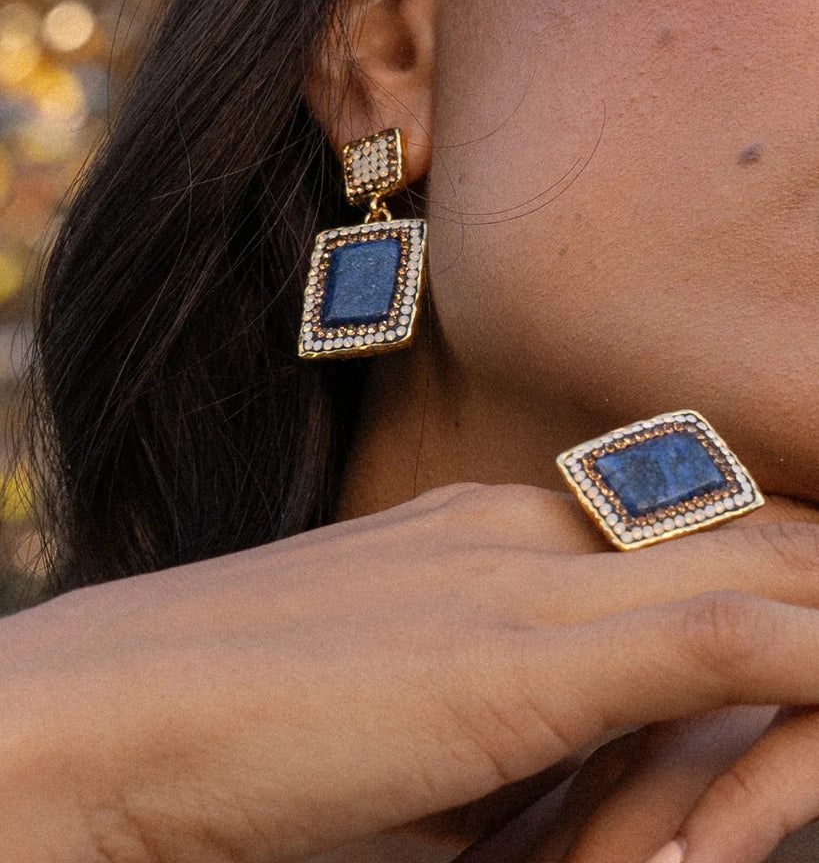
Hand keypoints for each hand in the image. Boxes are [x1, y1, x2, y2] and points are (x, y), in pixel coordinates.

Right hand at [1, 483, 818, 862]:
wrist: (112, 720)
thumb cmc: (253, 730)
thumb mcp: (432, 719)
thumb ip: (537, 722)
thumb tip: (633, 781)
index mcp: (502, 535)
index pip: (696, 529)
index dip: (791, 567)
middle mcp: (527, 529)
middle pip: (747, 529)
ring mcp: (529, 575)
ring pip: (758, 571)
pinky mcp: (525, 649)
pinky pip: (727, 635)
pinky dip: (808, 665)